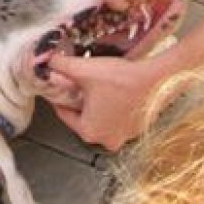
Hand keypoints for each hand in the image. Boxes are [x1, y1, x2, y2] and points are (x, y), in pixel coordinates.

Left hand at [46, 53, 168, 151]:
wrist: (157, 79)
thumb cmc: (123, 80)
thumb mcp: (83, 70)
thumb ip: (60, 67)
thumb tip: (46, 63)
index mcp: (88, 131)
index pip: (63, 113)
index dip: (58, 96)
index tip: (56, 85)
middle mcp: (106, 139)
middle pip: (81, 116)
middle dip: (77, 99)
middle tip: (76, 81)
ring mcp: (123, 136)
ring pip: (99, 116)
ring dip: (95, 102)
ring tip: (95, 84)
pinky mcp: (136, 129)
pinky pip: (116, 117)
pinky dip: (111, 105)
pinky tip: (112, 89)